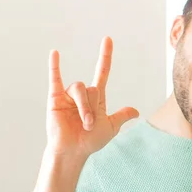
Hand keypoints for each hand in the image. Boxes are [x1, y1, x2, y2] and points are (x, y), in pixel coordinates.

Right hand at [45, 37, 138, 157]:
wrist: (73, 152)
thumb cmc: (90, 141)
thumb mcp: (111, 128)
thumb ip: (122, 116)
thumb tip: (137, 111)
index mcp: (96, 98)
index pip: (102, 72)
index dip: (105, 56)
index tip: (107, 40)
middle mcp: (82, 94)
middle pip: (92, 88)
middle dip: (93, 108)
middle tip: (90, 125)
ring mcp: (68, 96)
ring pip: (79, 89)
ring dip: (84, 107)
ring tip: (85, 123)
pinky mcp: (55, 99)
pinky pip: (55, 79)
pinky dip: (54, 66)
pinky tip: (55, 53)